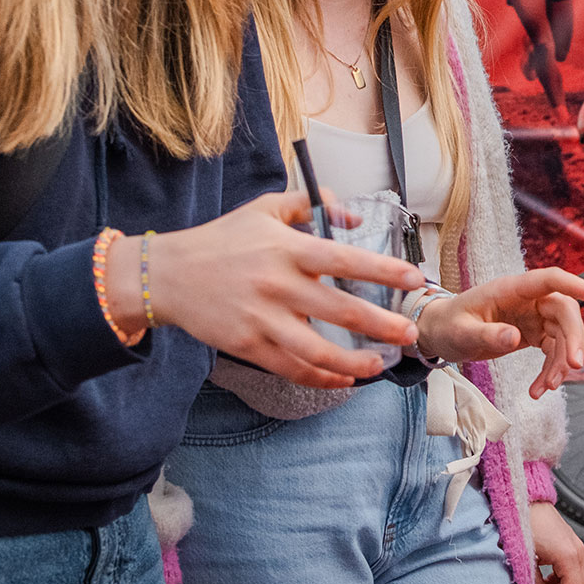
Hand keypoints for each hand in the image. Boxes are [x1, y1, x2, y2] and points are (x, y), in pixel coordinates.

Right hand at [107, 192, 422, 388]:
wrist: (169, 275)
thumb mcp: (263, 209)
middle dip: (382, 324)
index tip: (414, 278)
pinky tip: (342, 379)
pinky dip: (321, 378)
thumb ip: (309, 204)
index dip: (383, 270)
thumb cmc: (221, 240)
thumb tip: (351, 216)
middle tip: (409, 333)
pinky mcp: (248, 345)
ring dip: (355, 362)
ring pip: (319, 350)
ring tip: (380, 365)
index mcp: (286, 248)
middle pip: (341, 309)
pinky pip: (293, 368)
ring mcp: (262, 319)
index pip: (345, 259)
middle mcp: (278, 284)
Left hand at [415, 269, 583, 396]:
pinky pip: (553, 350)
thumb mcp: (461, 332)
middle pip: (564, 312)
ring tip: (549, 387)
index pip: (548, 279)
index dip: (575, 284)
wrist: (440, 333)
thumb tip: (514, 337)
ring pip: (563, 335)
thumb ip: (486, 334)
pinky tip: (541, 388)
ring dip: (561, 362)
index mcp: (510, 289)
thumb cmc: (447, 324)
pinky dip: (552, 370)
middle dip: (573, 339)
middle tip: (572, 366)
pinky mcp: (532, 333)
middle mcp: (526, 300)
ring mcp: (531, 316)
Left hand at [530, 500, 583, 583]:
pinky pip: (571, 568)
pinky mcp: (569, 542)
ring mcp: (575, 546)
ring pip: (576, 579)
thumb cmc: (521, 521)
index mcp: (567, 556)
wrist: (522, 496)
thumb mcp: (523, 558)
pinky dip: (560, 579)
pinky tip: (545, 580)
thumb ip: (533, 583)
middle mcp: (576, 551)